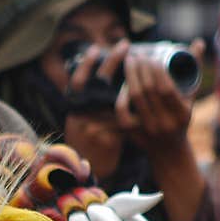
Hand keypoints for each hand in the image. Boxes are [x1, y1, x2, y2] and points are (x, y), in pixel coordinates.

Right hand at [63, 40, 130, 178]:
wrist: (88, 174)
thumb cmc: (87, 144)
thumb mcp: (80, 123)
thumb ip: (90, 104)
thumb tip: (104, 79)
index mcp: (74, 111)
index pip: (77, 83)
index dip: (85, 65)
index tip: (97, 49)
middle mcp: (80, 118)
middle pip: (97, 85)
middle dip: (111, 62)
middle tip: (125, 45)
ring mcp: (93, 129)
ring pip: (116, 99)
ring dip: (131, 79)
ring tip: (143, 63)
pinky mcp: (107, 139)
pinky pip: (125, 117)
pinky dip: (136, 106)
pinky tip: (145, 94)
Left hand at [116, 37, 204, 149]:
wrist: (168, 152)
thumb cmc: (180, 119)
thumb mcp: (190, 99)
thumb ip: (194, 70)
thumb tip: (198, 42)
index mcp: (181, 114)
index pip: (166, 88)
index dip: (158, 70)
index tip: (153, 56)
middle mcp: (164, 123)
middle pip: (149, 90)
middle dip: (142, 68)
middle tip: (139, 54)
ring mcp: (147, 129)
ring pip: (135, 97)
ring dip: (131, 76)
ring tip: (130, 61)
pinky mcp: (131, 133)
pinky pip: (123, 110)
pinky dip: (122, 95)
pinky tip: (124, 84)